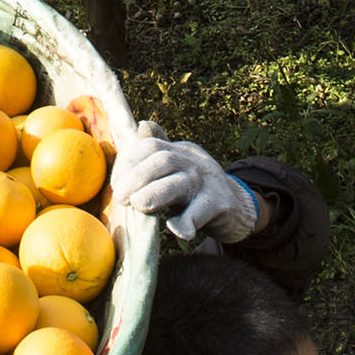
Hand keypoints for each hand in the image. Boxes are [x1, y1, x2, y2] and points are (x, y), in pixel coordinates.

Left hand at [109, 130, 260, 242]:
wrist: (238, 208)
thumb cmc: (197, 190)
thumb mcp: (179, 167)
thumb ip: (158, 151)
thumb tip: (142, 125)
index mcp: (180, 151)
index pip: (150, 146)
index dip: (128, 163)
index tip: (116, 184)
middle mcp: (193, 162)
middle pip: (163, 161)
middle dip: (136, 178)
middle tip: (122, 199)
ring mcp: (208, 182)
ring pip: (180, 182)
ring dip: (154, 195)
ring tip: (139, 206)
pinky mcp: (220, 204)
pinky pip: (201, 210)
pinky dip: (186, 221)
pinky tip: (175, 229)